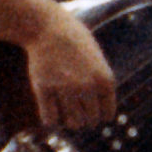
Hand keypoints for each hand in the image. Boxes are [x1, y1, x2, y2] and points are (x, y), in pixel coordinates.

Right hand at [26, 4, 119, 131]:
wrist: (48, 28)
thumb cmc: (75, 45)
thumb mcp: (98, 63)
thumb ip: (101, 86)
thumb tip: (99, 116)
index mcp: (105, 80)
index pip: (107, 115)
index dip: (99, 115)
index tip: (91, 110)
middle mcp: (87, 86)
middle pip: (90, 121)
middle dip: (84, 119)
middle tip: (77, 111)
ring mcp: (65, 88)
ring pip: (72, 124)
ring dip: (69, 121)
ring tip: (66, 112)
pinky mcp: (43, 88)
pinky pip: (50, 119)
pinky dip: (52, 120)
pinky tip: (51, 111)